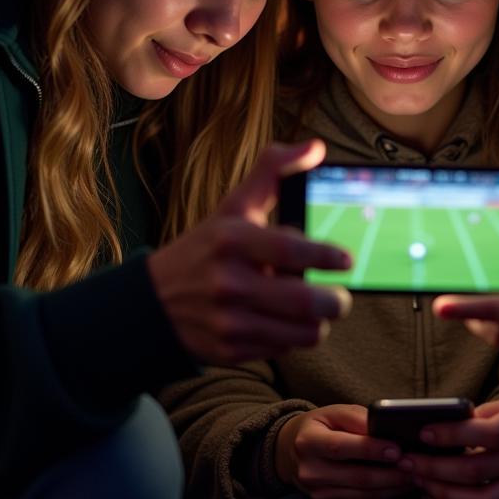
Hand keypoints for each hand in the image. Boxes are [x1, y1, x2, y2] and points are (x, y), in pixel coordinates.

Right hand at [147, 140, 351, 363]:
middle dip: (334, 301)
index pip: (289, 250)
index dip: (324, 256)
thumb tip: (315, 148)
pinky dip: (293, 337)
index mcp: (232, 239)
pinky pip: (283, 348)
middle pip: (303, 301)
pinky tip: (284, 321)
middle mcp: (228, 281)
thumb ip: (274, 172)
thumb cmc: (207, 248)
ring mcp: (228, 320)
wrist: (152, 301)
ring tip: (316, 310)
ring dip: (318, 323)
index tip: (347, 259)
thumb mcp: (234, 206)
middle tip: (339, 296)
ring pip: (301, 332)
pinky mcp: (230, 350)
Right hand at [275, 404, 413, 498]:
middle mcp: (309, 470)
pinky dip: (383, 493)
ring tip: (413, 475)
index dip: (370, 449)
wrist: (291, 449)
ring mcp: (316, 490)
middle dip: (389, 473)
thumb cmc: (320, 425)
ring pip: (361, 492)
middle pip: (355, 476)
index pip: (341, 447)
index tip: (397, 449)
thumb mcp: (333, 412)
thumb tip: (384, 427)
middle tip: (414, 465)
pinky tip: (400, 485)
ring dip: (391, 486)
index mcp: (308, 441)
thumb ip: (357, 418)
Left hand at [401, 383, 498, 498]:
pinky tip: (440, 498)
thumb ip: (497, 409)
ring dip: (443, 493)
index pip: (485, 433)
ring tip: (416, 481)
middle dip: (434, 469)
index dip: (450, 434)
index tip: (421, 431)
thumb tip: (456, 419)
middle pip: (475, 471)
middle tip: (404, 461)